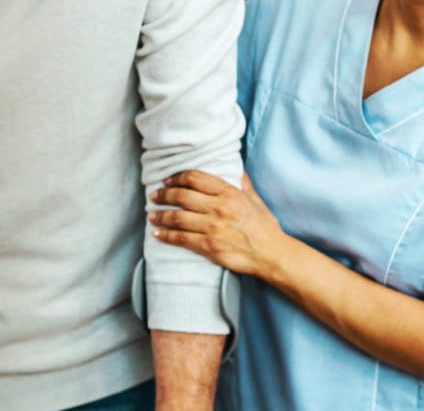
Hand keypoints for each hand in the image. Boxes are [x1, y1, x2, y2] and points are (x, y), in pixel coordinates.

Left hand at [149, 171, 287, 277]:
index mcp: (229, 193)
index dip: (177, 177)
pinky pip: (181, 239)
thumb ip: (242, 183)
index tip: (168, 180)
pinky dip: (166, 236)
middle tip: (154, 196)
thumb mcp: (255, 200)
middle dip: (164, 195)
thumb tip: (236, 168)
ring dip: (160, 216)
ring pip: (177, 218)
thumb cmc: (265, 227)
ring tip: (151, 215)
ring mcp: (212, 228)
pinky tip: (158, 234)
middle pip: (182, 196)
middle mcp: (218, 208)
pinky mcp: (209, 246)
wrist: (272, 255)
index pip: (195, 178)